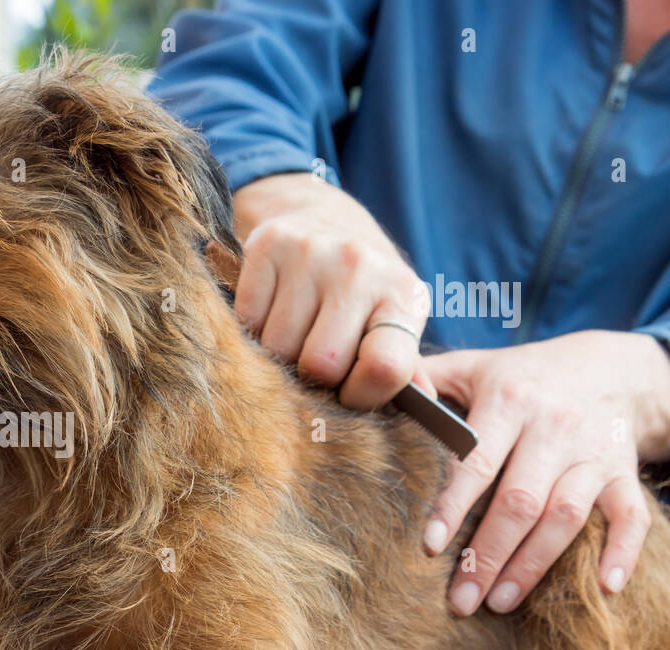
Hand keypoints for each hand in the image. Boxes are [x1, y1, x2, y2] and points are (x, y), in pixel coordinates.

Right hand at [232, 172, 435, 408]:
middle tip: (316, 362)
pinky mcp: (268, 244)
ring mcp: (312, 252)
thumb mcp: (392, 321)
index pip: (384, 367)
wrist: (321, 217)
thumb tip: (424, 410)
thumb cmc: (362, 288)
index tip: (349, 394)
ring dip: (278, 356)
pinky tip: (271, 313)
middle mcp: (360, 267)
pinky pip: (247, 320)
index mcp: (404, 294)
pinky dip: (253, 329)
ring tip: (294, 335)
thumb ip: (404, 369)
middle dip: (313, 378)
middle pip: (321, 365)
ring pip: (277, 348)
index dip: (360, 397)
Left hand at [421, 330, 669, 615]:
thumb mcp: (474, 366)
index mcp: (508, 400)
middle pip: (520, 501)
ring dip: (533, 565)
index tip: (430, 546)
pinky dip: (622, 552)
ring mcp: (593, 453)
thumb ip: (427, 379)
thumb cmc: (523, 376)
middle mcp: (553, 428)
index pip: (476, 459)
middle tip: (460, 600)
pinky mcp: (623, 473)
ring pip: (566, 517)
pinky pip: (632, 516)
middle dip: (488, 555)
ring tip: (499, 603)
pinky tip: (604, 587)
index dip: (453, 504)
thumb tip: (380, 385)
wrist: (611, 367)